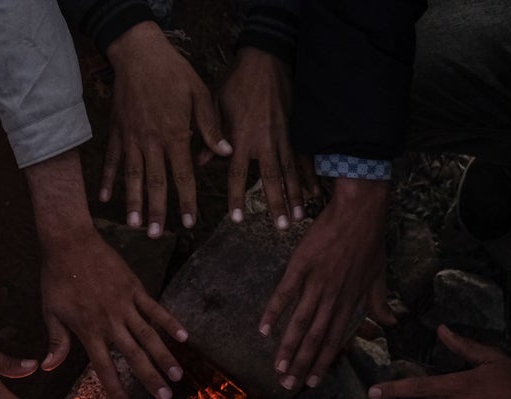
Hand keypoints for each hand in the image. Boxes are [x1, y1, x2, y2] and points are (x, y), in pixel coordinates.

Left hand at [40, 230, 187, 398]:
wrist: (69, 242)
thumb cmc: (56, 278)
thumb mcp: (50, 312)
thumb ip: (55, 342)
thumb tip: (48, 368)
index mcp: (88, 330)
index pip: (104, 367)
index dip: (115, 390)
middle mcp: (110, 321)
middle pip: (134, 356)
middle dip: (150, 379)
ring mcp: (125, 304)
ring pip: (149, 336)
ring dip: (164, 357)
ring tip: (177, 376)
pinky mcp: (135, 288)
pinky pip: (155, 308)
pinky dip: (170, 322)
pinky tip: (184, 337)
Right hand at [103, 21, 231, 236]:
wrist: (138, 52)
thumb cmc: (173, 72)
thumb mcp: (200, 94)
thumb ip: (211, 127)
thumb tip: (226, 153)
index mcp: (175, 134)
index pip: (183, 175)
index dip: (187, 200)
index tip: (190, 223)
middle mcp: (152, 141)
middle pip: (155, 182)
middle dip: (156, 211)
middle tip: (156, 236)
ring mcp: (131, 138)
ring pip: (132, 176)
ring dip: (133, 202)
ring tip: (134, 226)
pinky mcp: (117, 132)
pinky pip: (110, 160)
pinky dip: (106, 180)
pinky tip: (104, 199)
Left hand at [207, 48, 309, 228]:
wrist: (265, 60)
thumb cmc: (236, 83)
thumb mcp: (214, 106)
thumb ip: (209, 136)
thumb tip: (197, 163)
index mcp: (241, 136)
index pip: (236, 174)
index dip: (237, 197)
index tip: (238, 219)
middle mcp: (264, 140)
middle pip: (271, 178)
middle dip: (276, 203)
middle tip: (280, 226)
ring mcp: (283, 136)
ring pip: (290, 171)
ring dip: (294, 195)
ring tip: (298, 217)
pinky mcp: (296, 130)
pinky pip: (304, 157)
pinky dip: (309, 176)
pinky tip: (313, 193)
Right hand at [260, 178, 390, 389]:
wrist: (360, 211)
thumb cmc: (370, 241)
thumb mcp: (380, 275)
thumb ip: (380, 302)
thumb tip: (391, 323)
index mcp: (350, 302)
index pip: (335, 339)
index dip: (323, 361)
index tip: (313, 381)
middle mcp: (333, 297)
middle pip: (315, 337)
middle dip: (301, 364)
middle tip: (289, 385)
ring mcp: (316, 282)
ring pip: (301, 322)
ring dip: (288, 347)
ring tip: (278, 367)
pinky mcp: (302, 265)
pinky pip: (285, 292)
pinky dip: (273, 311)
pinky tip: (263, 329)